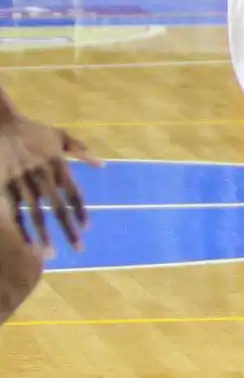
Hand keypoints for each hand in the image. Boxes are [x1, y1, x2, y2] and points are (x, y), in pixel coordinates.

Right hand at [0, 115, 98, 253]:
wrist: (1, 123)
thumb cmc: (31, 130)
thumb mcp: (59, 135)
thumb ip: (80, 150)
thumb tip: (101, 165)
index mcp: (58, 165)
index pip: (74, 194)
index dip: (81, 212)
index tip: (86, 228)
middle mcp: (43, 176)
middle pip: (59, 209)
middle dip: (69, 231)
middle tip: (79, 249)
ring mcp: (22, 183)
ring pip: (35, 215)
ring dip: (44, 236)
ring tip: (51, 254)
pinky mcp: (4, 186)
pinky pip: (13, 212)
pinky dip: (21, 229)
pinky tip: (27, 243)